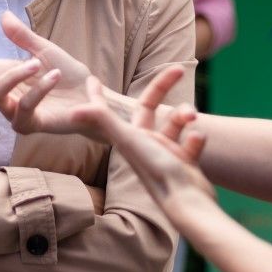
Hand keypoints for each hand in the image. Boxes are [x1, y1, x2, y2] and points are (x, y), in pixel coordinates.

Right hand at [0, 11, 103, 136]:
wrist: (93, 97)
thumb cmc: (69, 77)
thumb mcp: (45, 50)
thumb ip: (22, 36)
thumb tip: (2, 15)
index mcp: (2, 73)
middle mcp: (3, 93)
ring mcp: (13, 111)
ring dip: (14, 75)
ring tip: (36, 63)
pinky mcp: (30, 124)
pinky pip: (24, 107)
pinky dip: (38, 89)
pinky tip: (53, 75)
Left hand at [81, 71, 215, 225]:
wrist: (188, 202)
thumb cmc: (157, 171)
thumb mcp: (130, 140)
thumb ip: (105, 121)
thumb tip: (73, 110)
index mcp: (128, 138)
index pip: (110, 110)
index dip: (99, 95)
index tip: (91, 79)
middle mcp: (145, 145)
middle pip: (150, 107)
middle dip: (163, 87)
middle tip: (179, 69)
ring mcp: (166, 154)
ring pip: (175, 123)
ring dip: (185, 115)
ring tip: (193, 119)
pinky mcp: (185, 163)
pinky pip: (192, 141)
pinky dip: (197, 139)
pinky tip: (198, 141)